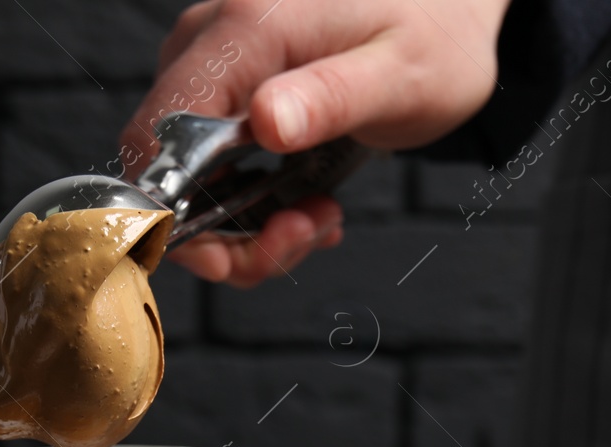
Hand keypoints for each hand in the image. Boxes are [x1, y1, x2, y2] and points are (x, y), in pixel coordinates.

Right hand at [123, 0, 510, 285]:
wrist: (451, 12)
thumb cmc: (434, 36)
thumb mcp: (400, 74)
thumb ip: (331, 98)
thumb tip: (265, 121)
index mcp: (246, 30)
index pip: (160, 133)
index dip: (174, 211)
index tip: (228, 258)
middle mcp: (213, 42)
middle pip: (167, 168)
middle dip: (227, 232)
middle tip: (305, 235)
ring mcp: (216, 67)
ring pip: (190, 178)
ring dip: (249, 225)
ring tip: (321, 217)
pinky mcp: (229, 92)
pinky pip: (217, 168)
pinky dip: (257, 206)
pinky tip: (310, 204)